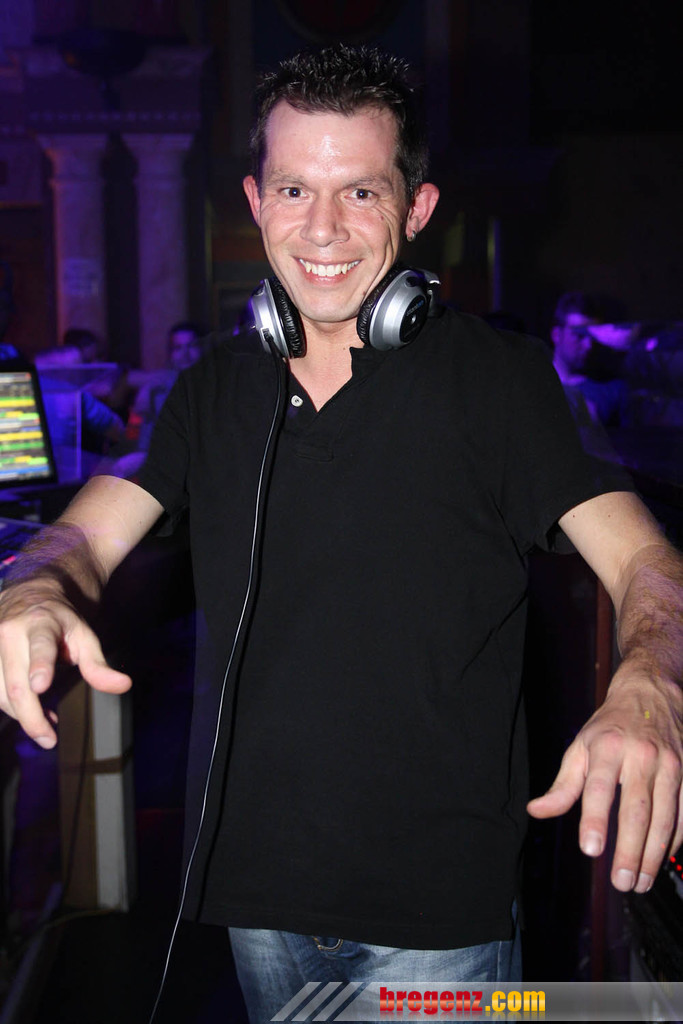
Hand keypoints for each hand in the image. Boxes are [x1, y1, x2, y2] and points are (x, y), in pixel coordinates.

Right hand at [0, 583, 130, 748]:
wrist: (26, 596)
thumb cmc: (59, 621)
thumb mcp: (83, 636)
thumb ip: (98, 664)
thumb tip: (123, 685)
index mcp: (40, 623)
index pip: (40, 646)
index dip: (39, 666)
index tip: (41, 686)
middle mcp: (9, 632)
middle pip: (15, 683)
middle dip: (31, 716)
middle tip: (49, 740)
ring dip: (22, 715)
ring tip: (46, 722)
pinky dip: (10, 709)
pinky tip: (29, 711)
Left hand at [527, 661, 682, 892]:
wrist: (651, 694)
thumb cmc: (610, 726)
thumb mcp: (580, 746)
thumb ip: (563, 785)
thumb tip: (537, 811)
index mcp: (607, 746)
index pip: (598, 787)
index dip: (594, 820)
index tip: (591, 850)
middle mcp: (641, 755)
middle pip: (636, 809)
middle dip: (629, 850)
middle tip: (620, 881)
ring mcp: (670, 764)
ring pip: (665, 817)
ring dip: (653, 855)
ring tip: (640, 881)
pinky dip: (675, 841)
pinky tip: (662, 860)